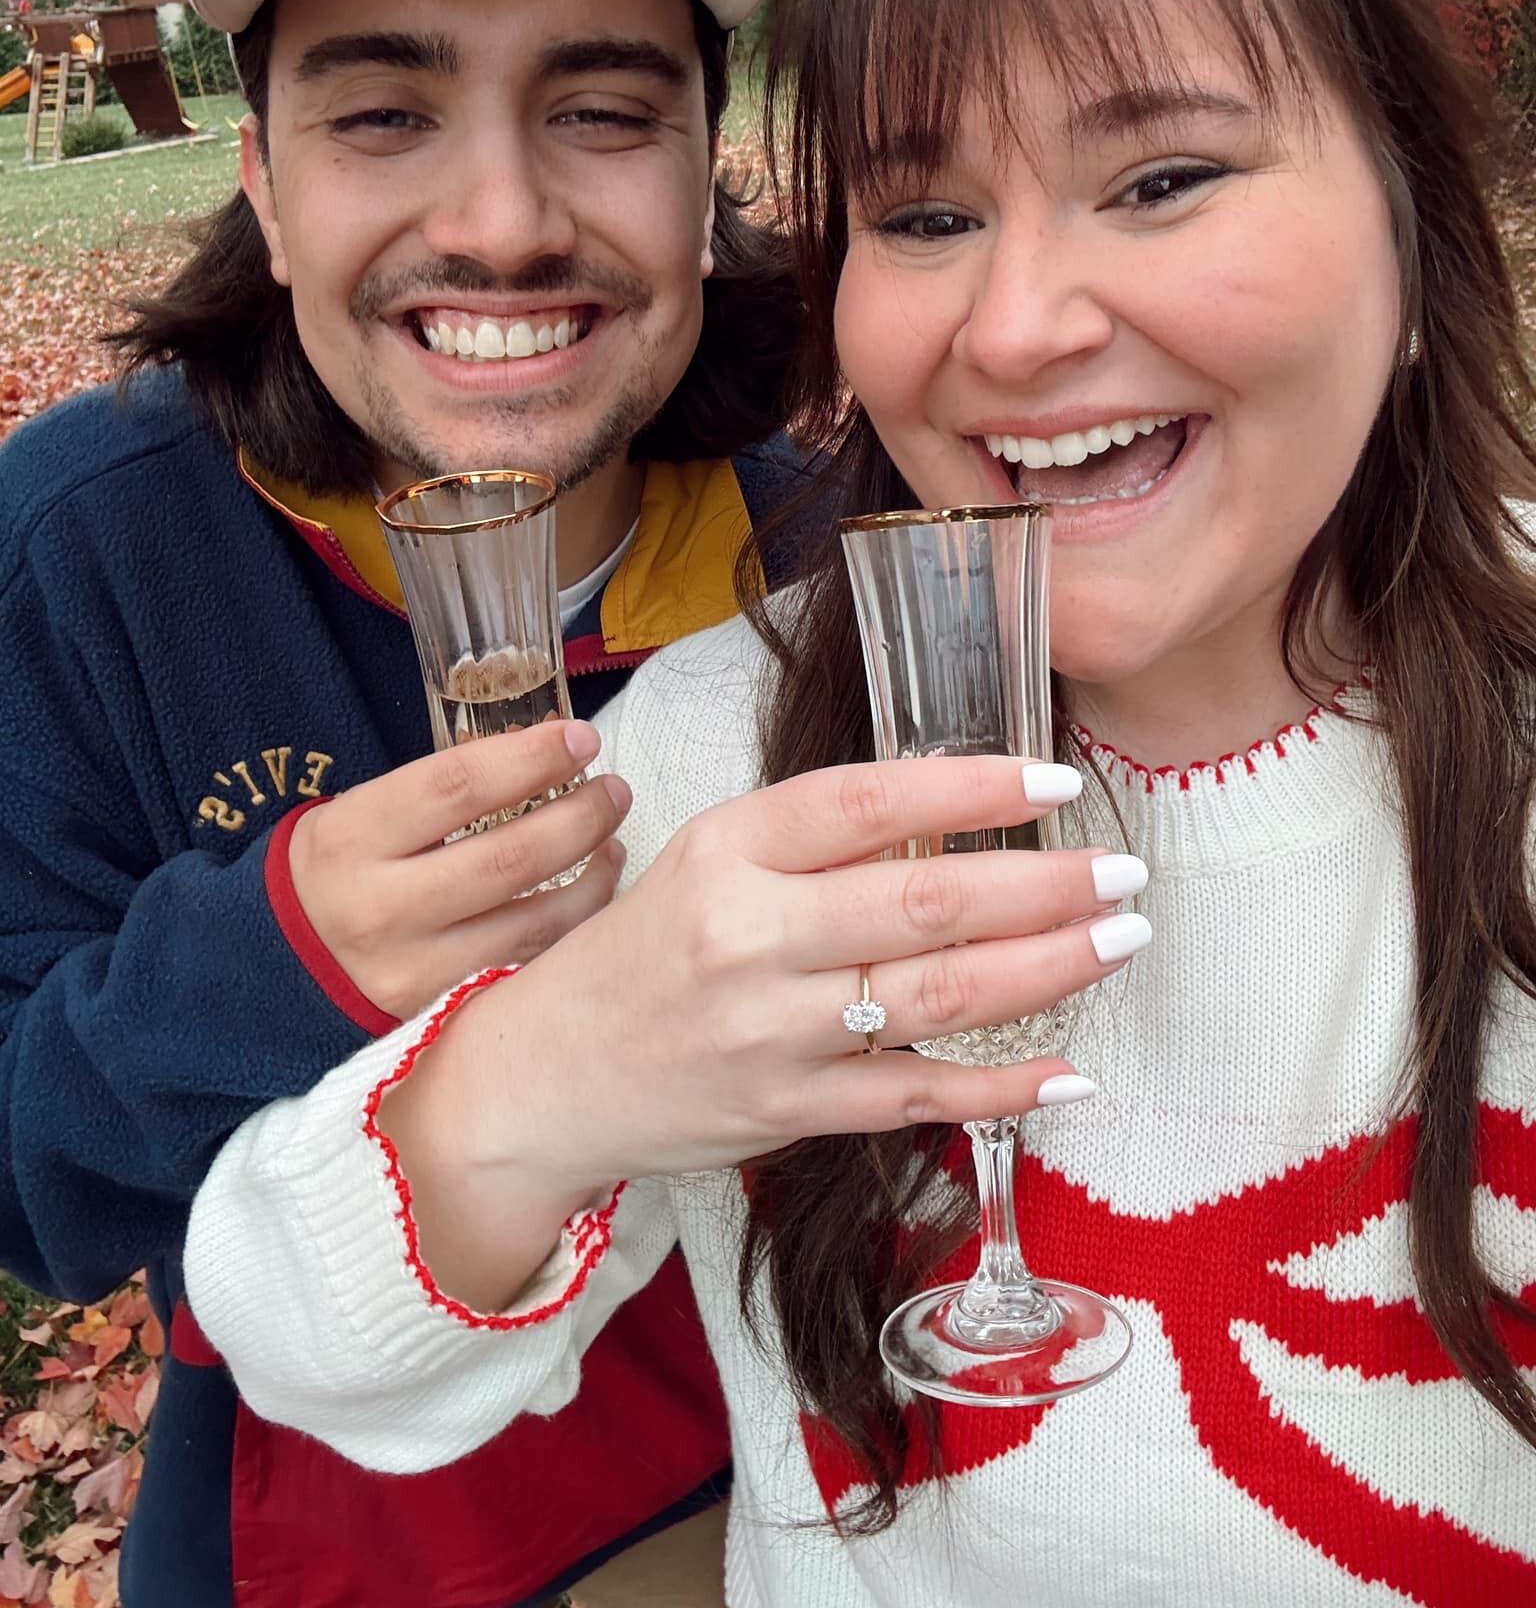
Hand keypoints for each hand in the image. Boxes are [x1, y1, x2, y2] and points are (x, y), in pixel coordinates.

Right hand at [287, 719, 628, 1018]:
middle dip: (580, 817)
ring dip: (592, 878)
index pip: (457, 785)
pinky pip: (528, 967)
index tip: (582, 737)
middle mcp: (380, 907)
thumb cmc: (348, 868)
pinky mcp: (441, 1014)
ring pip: (532, 923)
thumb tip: (549, 751)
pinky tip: (590, 896)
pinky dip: (573, 929)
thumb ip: (444, 789)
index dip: (531, 757)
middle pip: (508, 858)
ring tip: (612, 841)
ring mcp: (413, 970)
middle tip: (614, 790)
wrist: (285, 967)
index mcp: (352, 837)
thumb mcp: (365, 815)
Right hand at [449, 755, 1145, 1197]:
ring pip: (935, 997)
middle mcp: (748, 936)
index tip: (1056, 783)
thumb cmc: (642, 953)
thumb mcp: (705, 861)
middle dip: (1043, 886)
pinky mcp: (786, 1114)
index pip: (866, 801)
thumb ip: (815, 841)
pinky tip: (1070, 1073)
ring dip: (1045, 970)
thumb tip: (957, 817)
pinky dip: (1000, 1090)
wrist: (540, 1077)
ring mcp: (770, 1033)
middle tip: (1126, 872)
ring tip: (1120, 940)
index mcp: (726, 848)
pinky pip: (913, 1099)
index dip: (971, 788)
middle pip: (922, 903)